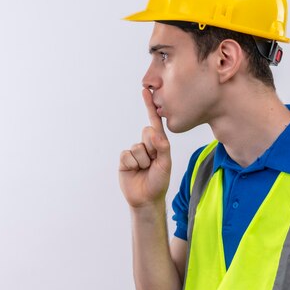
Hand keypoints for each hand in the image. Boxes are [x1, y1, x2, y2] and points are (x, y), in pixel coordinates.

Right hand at [119, 89, 171, 208]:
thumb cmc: (159, 182)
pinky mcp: (124, 159)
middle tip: (153, 164)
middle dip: (151, 150)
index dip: (150, 106)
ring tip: (144, 170)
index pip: (154, 122)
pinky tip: (134, 172)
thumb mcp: (166, 165)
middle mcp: (146, 145)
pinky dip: (132, 165)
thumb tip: (154, 133)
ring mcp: (135, 152)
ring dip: (142, 161)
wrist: (146, 199)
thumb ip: (163, 148)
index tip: (146, 90)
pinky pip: (127, 155)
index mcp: (159, 143)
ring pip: (137, 148)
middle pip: (147, 134)